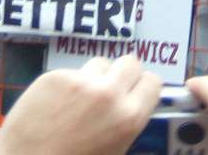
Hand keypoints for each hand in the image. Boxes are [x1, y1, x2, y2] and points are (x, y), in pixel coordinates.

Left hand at [0, 55, 160, 154]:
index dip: (144, 86)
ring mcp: (80, 81)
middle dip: (123, 73)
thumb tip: (131, 104)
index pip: (152, 81)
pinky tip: (56, 103)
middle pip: (130, 62)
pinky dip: (67, 83)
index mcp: (128, 117)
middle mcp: (108, 93)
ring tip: (81, 98)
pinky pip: (71, 71)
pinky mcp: (54, 75)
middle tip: (111, 88)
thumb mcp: (114, 151)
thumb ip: (125, 121)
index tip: (136, 91)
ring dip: (96, 76)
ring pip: (99, 63)